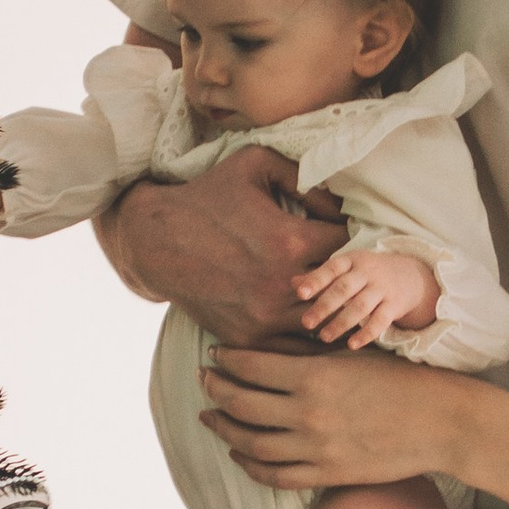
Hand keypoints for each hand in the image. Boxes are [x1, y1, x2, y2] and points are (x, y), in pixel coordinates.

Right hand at [94, 144, 345, 344]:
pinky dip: (300, 331)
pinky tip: (303, 315)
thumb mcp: (256, 165)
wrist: (156, 240)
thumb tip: (343, 206)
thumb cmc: (208, 195)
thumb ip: (306, 179)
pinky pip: (292, 343)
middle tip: (345, 271)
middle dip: (345, 279)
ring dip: (327, 309)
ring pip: (322, 322)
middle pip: (342, 291)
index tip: (344, 237)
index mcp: (291, 241)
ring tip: (329, 295)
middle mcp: (282, 285)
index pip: (350, 247)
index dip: (353, 241)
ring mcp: (264, 317)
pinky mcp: (248, 337)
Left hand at [202, 341, 457, 491]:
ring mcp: (316, 449)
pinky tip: (241, 453)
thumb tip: (257, 349)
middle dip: (216, 391)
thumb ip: (302, 355)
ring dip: (225, 429)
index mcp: (314, 377)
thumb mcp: (348, 357)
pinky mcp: (327, 475)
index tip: (214, 356)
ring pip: (250, 444)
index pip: (250, 367)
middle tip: (205, 381)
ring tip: (212, 417)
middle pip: (241, 404)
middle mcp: (309, 414)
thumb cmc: (397, 381)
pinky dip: (251, 466)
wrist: (439, 422)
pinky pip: (275, 476)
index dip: (225, 361)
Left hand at [294, 247, 439, 349]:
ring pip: (360, 307)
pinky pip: (380, 321)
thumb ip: (321, 277)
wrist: (411, 275)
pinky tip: (352, 345)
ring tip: (324, 337)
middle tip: (306, 323)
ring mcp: (383, 289)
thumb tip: (292, 283)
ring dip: (341, 323)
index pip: (332, 268)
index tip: (300, 293)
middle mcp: (368, 272)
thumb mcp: (347, 268)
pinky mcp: (395, 305)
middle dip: (324, 306)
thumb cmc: (368, 273)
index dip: (316, 280)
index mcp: (352, 261)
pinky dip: (366, 334)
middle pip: (344, 289)